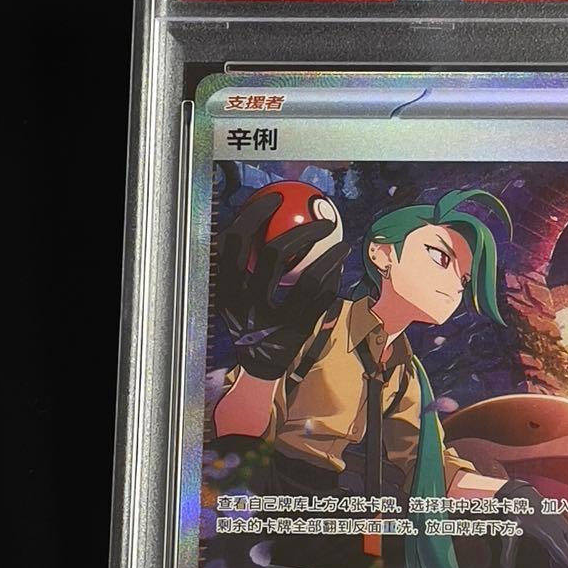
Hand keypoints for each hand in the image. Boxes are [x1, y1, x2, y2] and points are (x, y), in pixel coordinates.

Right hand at [216, 192, 351, 380]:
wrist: (258, 368)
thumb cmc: (249, 321)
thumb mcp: (235, 295)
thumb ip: (242, 263)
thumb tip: (261, 215)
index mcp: (226, 290)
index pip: (234, 243)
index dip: (254, 216)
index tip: (274, 200)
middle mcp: (247, 305)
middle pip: (274, 256)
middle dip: (301, 231)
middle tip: (321, 220)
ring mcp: (274, 321)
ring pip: (307, 279)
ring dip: (329, 255)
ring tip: (341, 241)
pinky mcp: (297, 333)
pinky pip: (322, 298)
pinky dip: (333, 277)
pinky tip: (341, 264)